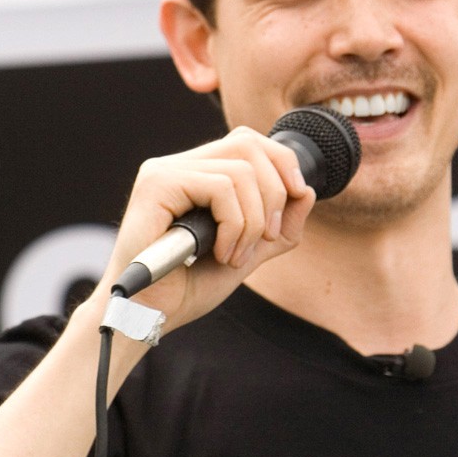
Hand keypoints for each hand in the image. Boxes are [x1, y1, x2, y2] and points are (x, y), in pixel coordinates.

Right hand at [96, 125, 315, 330]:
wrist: (150, 314)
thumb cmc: (188, 287)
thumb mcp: (249, 253)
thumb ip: (279, 226)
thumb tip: (307, 190)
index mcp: (196, 173)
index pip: (248, 142)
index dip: (281, 164)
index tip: (295, 199)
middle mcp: (178, 164)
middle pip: (248, 144)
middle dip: (275, 192)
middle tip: (268, 237)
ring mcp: (164, 171)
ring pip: (240, 171)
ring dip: (253, 221)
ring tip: (235, 256)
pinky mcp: (157, 184)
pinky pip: (220, 188)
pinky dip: (235, 226)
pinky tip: (221, 252)